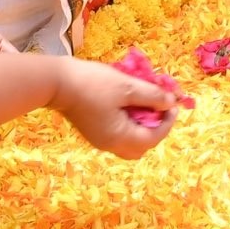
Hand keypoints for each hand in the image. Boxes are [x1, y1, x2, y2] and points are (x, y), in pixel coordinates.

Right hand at [51, 60, 177, 158]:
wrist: (56, 82)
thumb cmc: (93, 83)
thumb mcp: (127, 86)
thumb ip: (151, 96)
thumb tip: (170, 103)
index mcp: (120, 137)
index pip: (153, 138)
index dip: (167, 122)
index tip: (173, 104)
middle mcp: (110, 144)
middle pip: (142, 146)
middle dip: (156, 129)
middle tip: (160, 108)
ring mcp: (99, 139)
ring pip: (129, 142)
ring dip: (142, 127)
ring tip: (145, 105)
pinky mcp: (93, 131)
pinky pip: (118, 134)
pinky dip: (129, 124)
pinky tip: (128, 105)